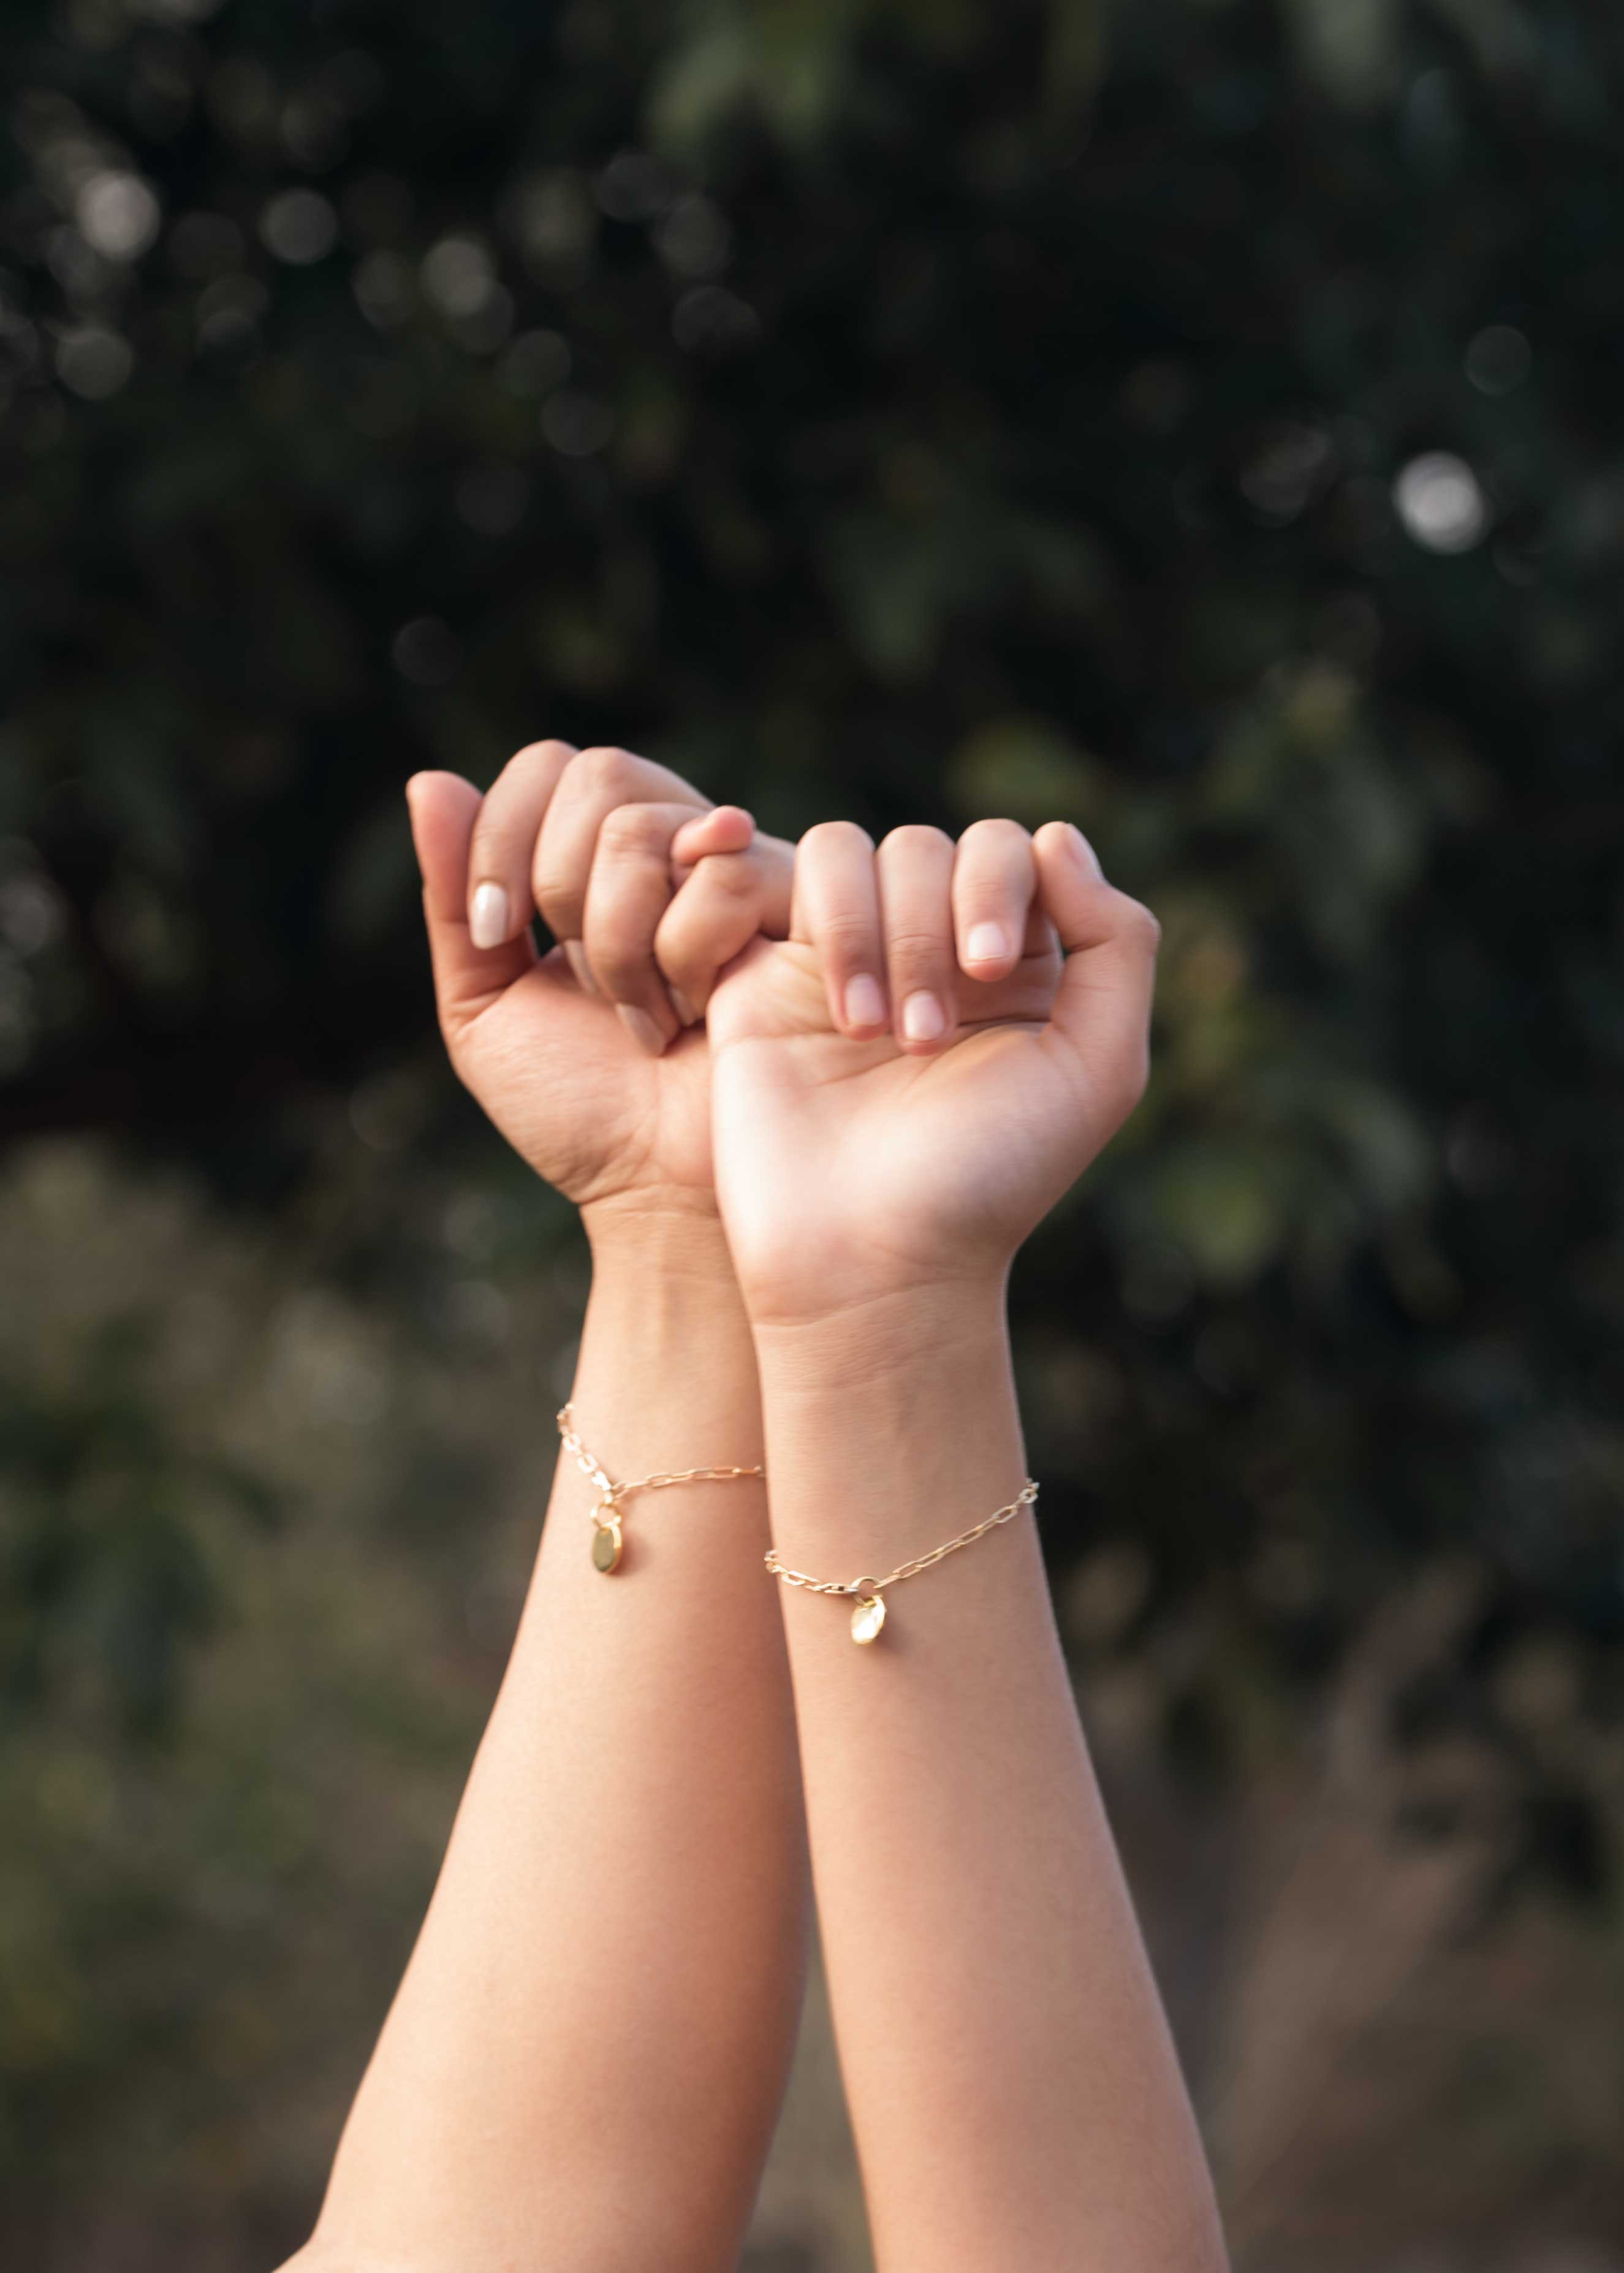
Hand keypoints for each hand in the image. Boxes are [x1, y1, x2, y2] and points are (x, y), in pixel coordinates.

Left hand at [407, 742, 791, 1230]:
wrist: (662, 1191)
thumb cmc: (583, 1111)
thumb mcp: (486, 1007)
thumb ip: (457, 900)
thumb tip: (429, 779)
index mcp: (598, 861)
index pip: (547, 769)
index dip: (504, 834)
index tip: (501, 930)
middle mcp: (672, 848)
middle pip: (595, 774)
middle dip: (561, 888)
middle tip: (585, 983)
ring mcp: (736, 872)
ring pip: (641, 823)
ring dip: (617, 938)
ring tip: (645, 1014)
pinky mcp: (792, 908)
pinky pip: (718, 871)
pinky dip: (682, 953)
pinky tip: (696, 1012)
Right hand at [707, 820, 1160, 1325]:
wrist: (870, 1260)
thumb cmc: (991, 1178)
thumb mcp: (1100, 1068)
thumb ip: (1117, 943)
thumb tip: (1055, 837)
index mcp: (1016, 964)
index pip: (1013, 851)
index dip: (1000, 885)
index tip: (988, 970)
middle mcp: (930, 948)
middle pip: (933, 845)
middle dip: (931, 927)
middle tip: (927, 1038)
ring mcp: (848, 956)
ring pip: (859, 851)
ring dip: (875, 935)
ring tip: (876, 1041)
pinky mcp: (769, 973)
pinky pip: (786, 874)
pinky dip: (823, 927)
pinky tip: (835, 1025)